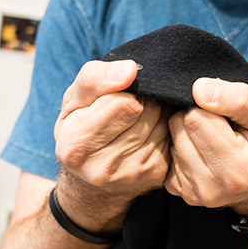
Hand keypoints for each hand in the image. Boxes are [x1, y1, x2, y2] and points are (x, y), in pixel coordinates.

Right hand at [54, 60, 170, 197]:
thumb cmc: (80, 122)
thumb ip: (96, 78)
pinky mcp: (155, 176)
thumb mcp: (76, 96)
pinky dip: (161, 128)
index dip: (124, 91)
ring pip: (162, 121)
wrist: (90, 170)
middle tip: (125, 107)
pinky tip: (144, 133)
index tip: (114, 95)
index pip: (126, 103)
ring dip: (153, 113)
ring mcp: (131, 175)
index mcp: (76, 145)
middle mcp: (102, 168)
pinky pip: (172, 136)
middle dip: (140, 100)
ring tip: (134, 119)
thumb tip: (130, 71)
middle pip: (148, 111)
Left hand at [165, 78, 247, 213]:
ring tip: (213, 140)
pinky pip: (166, 152)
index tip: (230, 119)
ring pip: (170, 137)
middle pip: (178, 125)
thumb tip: (199, 89)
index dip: (212, 108)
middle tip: (221, 129)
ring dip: (188, 132)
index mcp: (236, 171)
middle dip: (197, 118)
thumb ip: (240, 100)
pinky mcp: (176, 189)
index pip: (195, 117)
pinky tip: (202, 152)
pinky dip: (182, 146)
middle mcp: (210, 188)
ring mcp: (190, 192)